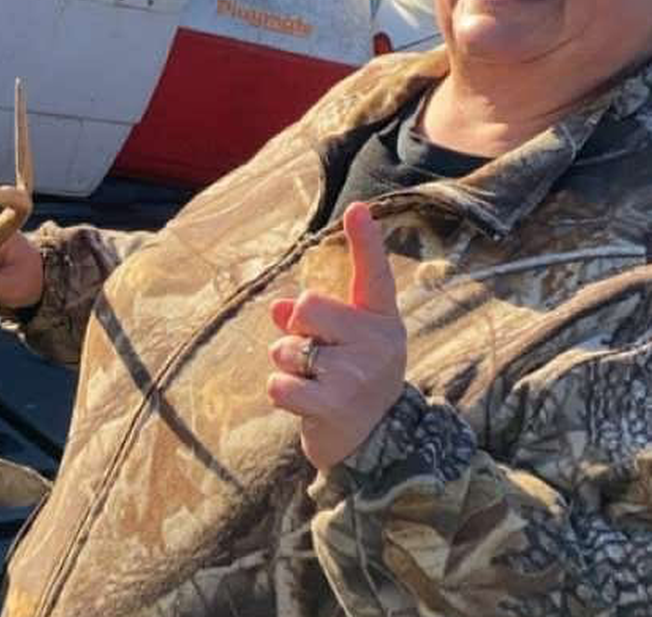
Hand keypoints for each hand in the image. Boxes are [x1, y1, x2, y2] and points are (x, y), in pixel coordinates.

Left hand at [266, 201, 405, 470]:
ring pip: (287, 347)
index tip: (357, 209)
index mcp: (382, 321)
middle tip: (318, 359)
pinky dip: (281, 393)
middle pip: (307, 306)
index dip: (366, 241)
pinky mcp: (333, 404)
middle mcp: (377, 343)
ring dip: (289, 366)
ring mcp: (357, 374)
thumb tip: (277, 308)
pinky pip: (278, 382)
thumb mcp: (344, 345)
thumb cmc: (354, 383)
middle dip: (298, 330)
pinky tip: (306, 406)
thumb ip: (313, 320)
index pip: (373, 275)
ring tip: (316, 386)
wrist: (379, 448)